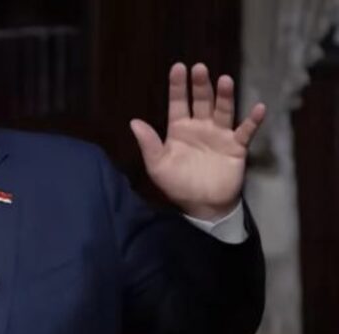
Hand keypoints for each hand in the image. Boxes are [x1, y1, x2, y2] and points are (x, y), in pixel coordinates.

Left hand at [130, 63, 265, 220]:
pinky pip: (245, 131)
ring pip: (222, 110)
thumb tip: (134, 122)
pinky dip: (253, 120)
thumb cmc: (177, 184)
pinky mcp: (236, 146)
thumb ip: (148, 144)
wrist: (202, 205)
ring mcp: (219, 134)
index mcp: (179, 129)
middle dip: (201, 85)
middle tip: (199, 68)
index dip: (178, 86)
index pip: (178, 102)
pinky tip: (259, 108)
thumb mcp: (157, 165)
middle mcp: (200, 127)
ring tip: (224, 80)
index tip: (178, 67)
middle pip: (201, 101)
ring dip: (224, 96)